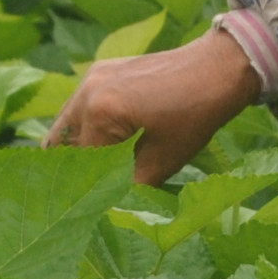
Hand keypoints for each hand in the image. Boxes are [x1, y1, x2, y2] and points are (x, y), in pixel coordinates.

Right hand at [45, 29, 262, 185]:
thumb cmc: (195, 117)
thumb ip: (127, 188)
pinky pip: (82, 104)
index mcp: (99, 112)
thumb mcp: (161, 163)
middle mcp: (87, 90)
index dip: (88, 188)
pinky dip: (88, 125)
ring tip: (100, 169)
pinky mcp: (102, 70)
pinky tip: (110, 142)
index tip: (96, 205)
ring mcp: (93, 76)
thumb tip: (106, 209)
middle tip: (89, 190)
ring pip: (68, 122)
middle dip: (74, 168)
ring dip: (79, 146)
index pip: (80, 165)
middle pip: (61, 141)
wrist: (216, 69)